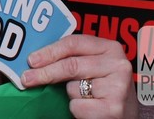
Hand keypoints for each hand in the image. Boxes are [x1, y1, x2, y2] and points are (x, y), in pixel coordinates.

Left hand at [21, 34, 135, 118]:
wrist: (126, 116)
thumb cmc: (105, 89)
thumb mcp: (95, 67)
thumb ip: (75, 57)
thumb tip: (36, 59)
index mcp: (111, 48)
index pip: (73, 43)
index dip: (49, 51)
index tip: (31, 59)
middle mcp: (118, 65)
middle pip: (70, 65)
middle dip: (45, 72)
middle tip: (27, 78)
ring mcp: (117, 87)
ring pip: (73, 88)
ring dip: (70, 95)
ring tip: (85, 97)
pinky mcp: (113, 108)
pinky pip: (78, 106)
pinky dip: (77, 110)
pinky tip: (90, 109)